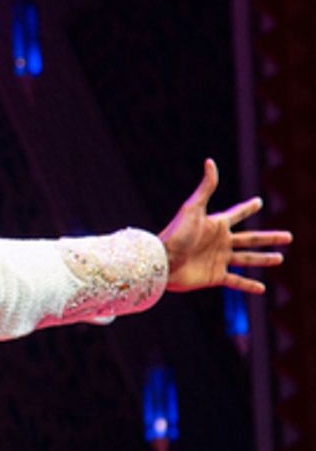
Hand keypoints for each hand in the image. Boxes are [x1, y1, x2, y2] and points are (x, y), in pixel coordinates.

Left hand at [159, 159, 290, 292]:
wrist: (162, 262)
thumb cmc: (175, 234)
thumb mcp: (192, 208)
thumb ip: (206, 187)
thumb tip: (210, 161)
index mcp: (216, 224)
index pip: (237, 213)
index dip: (247, 208)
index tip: (258, 202)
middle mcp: (219, 242)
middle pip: (251, 238)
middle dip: (269, 237)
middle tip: (288, 236)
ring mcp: (218, 260)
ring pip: (247, 259)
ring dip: (263, 259)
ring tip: (280, 258)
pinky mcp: (215, 277)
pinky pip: (236, 281)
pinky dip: (248, 286)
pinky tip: (261, 288)